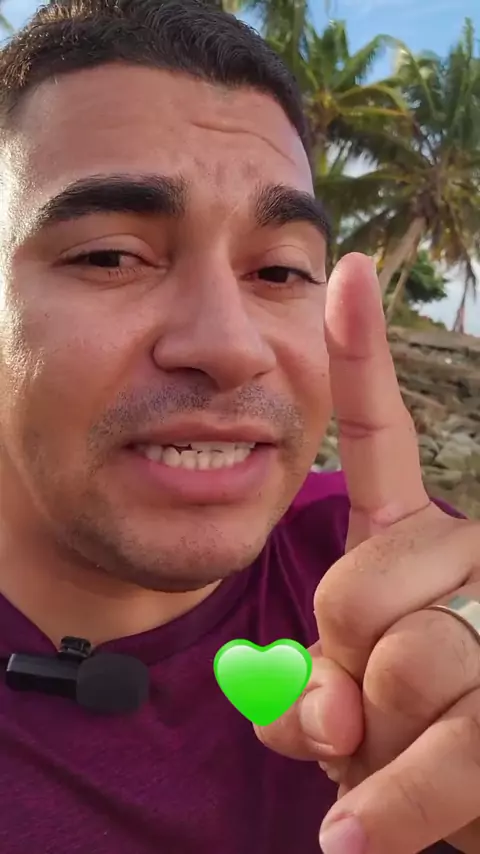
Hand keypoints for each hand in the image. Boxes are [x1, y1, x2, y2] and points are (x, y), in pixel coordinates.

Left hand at [256, 254, 479, 853]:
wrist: (456, 806)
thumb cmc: (387, 739)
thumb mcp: (328, 706)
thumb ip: (304, 692)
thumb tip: (321, 708)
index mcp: (407, 538)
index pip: (378, 434)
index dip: (360, 354)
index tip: (348, 271)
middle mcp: (468, 556)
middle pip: (354, 588)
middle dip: (334, 668)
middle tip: (355, 710)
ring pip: (405, 669)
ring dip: (374, 744)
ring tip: (392, 756)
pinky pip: (450, 752)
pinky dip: (396, 806)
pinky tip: (362, 832)